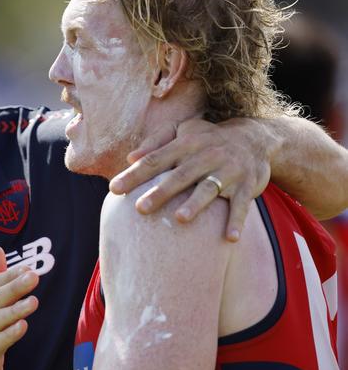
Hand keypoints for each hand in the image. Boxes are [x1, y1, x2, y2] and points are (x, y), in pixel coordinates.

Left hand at [109, 118, 272, 241]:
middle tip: (140, 208)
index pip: (156, 159)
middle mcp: (206, 155)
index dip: (135, 174)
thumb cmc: (208, 139)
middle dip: (161, 192)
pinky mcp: (247, 186)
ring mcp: (228, 171)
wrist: (256, 139)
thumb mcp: (184, 131)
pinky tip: (230, 239)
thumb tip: (130, 158)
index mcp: (186, 144)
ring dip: (196, 204)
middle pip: (180, 175)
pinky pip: (242, 205)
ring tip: (180, 219)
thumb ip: (156, 142)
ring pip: (210, 189)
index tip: (114, 189)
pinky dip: (237, 221)